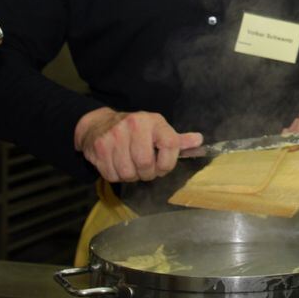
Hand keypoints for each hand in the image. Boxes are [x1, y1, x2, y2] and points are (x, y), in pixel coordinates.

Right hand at [73, 107, 202, 182]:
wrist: (99, 123)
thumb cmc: (135, 130)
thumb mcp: (158, 129)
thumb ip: (178, 139)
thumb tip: (199, 140)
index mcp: (154, 121)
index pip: (171, 145)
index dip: (168, 163)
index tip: (163, 166)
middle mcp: (134, 125)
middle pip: (146, 163)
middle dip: (147, 173)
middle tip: (145, 169)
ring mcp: (115, 136)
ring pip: (128, 173)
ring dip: (131, 176)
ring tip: (131, 166)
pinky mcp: (99, 147)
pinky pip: (112, 175)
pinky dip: (116, 176)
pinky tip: (117, 165)